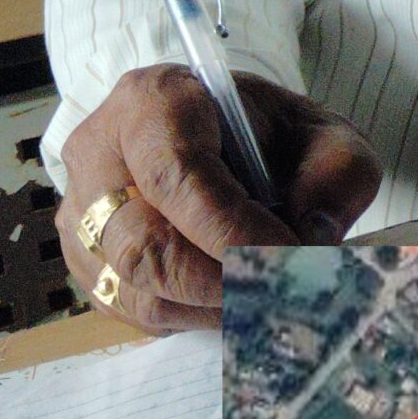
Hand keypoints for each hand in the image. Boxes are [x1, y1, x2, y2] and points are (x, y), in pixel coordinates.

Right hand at [57, 68, 382, 332]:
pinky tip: (237, 302)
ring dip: (212, 306)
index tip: (291, 256)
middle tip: (284, 291)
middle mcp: (100, 156)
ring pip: (135, 287)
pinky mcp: (87, 264)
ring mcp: (81, 215)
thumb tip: (313, 239)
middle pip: (145, 244)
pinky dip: (193, 317)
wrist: (231, 139)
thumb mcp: (325, 134)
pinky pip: (132, 310)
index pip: (178, 176)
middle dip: (225, 280)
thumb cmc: (274, 134)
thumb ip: (336, 175)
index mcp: (153, 101)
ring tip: (270, 298)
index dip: (234, 230)